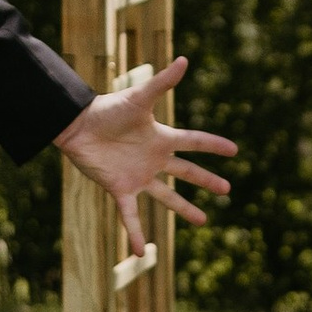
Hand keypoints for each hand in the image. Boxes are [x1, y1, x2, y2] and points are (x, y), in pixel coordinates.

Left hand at [58, 55, 237, 257]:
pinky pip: (131, 216)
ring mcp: (138, 176)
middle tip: (227, 191)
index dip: (213, 146)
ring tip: (203, 221)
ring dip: (184, 209)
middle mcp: (153, 159)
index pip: (194, 142)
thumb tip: (184, 59)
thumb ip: (162, 83)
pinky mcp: (120, 189)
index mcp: (161, 138)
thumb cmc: (107, 109)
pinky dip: (136, 233)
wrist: (76, 125)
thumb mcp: (138, 98)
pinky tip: (142, 252)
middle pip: (186, 172)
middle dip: (206, 181)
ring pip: (166, 197)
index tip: (234, 151)